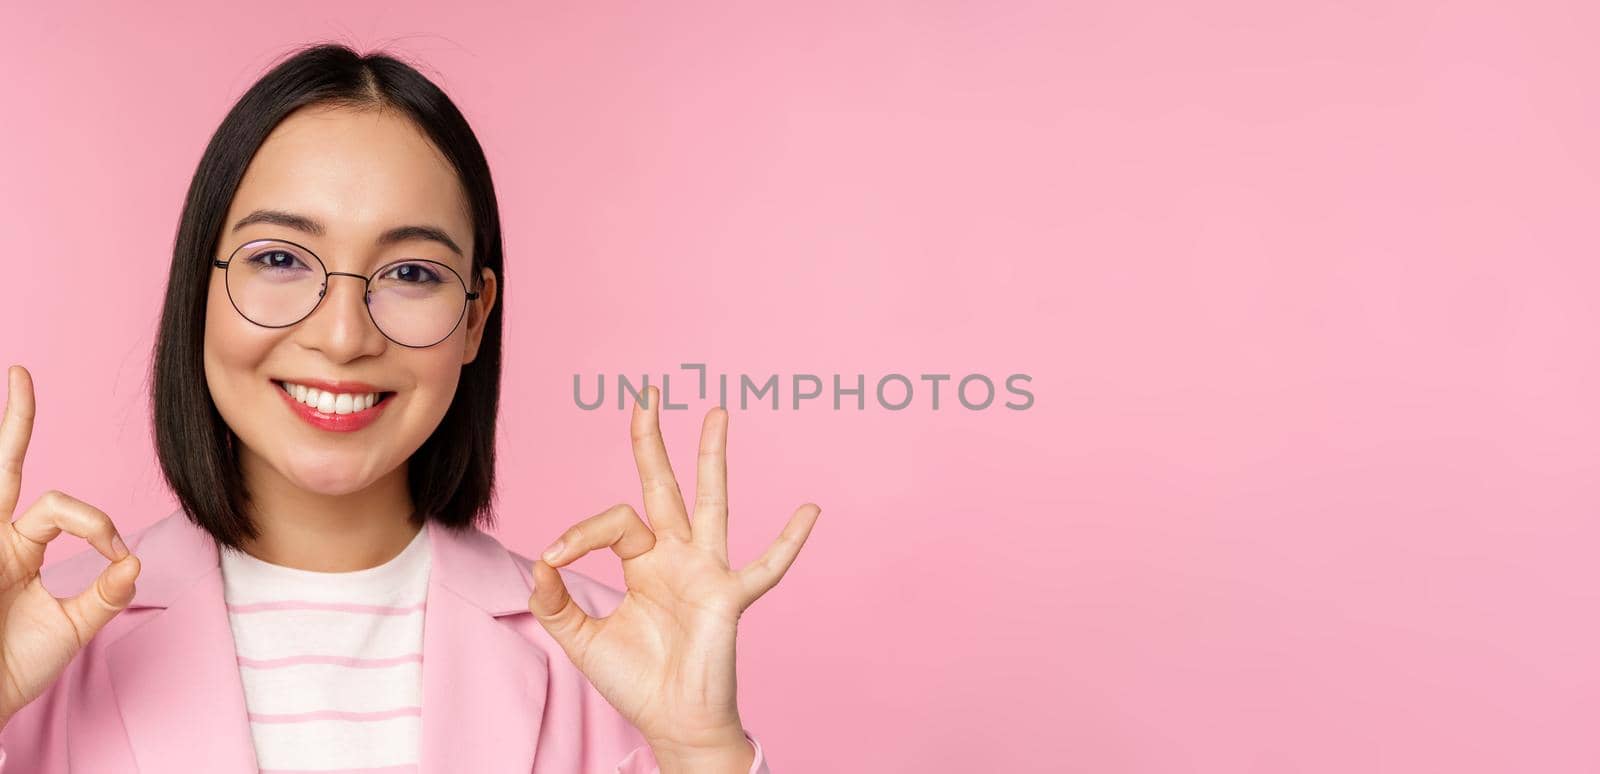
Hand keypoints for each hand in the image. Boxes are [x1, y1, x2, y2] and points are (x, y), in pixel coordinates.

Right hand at [0, 365, 140, 728]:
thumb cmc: (10, 670)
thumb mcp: (71, 630)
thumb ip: (104, 596)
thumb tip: (134, 561)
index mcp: (19, 549)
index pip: (64, 509)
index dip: (100, 524)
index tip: (118, 556)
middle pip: (4, 466)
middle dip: (14, 420)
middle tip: (20, 372)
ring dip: (10, 431)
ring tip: (18, 381)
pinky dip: (57, 516)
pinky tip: (13, 511)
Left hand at [527, 386, 819, 768]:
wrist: (672, 723)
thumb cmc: (636, 682)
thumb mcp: (582, 640)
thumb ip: (556, 602)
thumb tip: (538, 563)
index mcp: (644, 562)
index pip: (613, 522)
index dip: (579, 532)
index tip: (552, 558)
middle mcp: (677, 556)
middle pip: (663, 486)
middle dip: (653, 441)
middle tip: (646, 394)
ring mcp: (707, 571)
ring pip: (711, 503)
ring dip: (712, 458)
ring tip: (716, 412)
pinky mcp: (730, 597)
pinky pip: (766, 567)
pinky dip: (789, 541)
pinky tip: (809, 510)